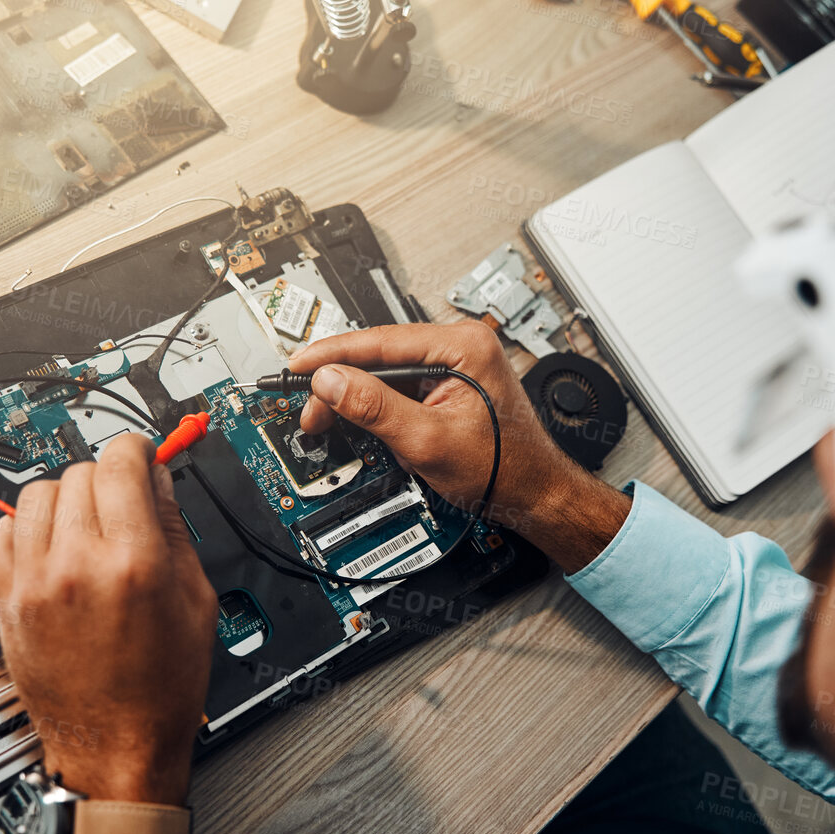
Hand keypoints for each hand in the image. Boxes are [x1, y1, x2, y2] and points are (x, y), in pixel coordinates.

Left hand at [0, 433, 215, 805]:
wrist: (117, 748)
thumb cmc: (160, 688)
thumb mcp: (195, 600)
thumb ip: (173, 529)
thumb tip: (157, 480)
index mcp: (134, 562)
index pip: (121, 462)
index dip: (137, 450)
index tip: (141, 456)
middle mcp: (77, 565)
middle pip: (80, 473)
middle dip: (106, 482)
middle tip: (122, 508)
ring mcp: (34, 583)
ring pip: (37, 495)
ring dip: (64, 502)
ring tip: (85, 530)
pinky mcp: (7, 601)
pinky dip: (21, 531)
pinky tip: (48, 550)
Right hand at [291, 321, 630, 571]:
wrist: (534, 494)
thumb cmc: (504, 468)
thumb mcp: (427, 440)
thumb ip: (375, 407)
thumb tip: (332, 381)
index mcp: (464, 345)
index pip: (382, 340)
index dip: (334, 353)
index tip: (300, 364)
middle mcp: (462, 345)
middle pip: (381, 355)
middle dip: (341, 381)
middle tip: (309, 406)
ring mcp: (457, 364)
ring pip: (388, 372)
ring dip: (355, 396)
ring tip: (328, 418)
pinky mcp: (451, 384)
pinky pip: (402, 387)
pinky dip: (376, 405)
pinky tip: (359, 420)